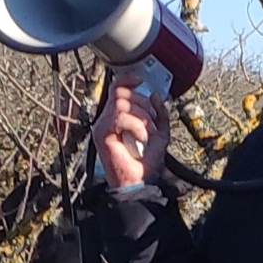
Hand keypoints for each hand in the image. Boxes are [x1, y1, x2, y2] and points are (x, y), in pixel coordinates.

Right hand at [92, 73, 169, 188]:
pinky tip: (142, 139)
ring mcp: (103, 126)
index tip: (140, 80)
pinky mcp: (102, 133)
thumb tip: (155, 95)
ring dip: (141, 117)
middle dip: (143, 105)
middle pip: (121, 93)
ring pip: (122, 103)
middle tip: (152, 124)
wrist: (138, 182)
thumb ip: (159, 114)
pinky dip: (137, 126)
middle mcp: (107, 119)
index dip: (127, 79)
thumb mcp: (160, 134)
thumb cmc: (146, 162)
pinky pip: (120, 117)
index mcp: (118, 117)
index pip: (117, 88)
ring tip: (147, 134)